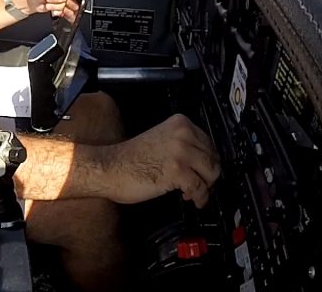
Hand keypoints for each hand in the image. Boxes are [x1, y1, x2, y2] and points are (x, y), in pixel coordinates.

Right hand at [102, 114, 220, 207]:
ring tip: (193, 192)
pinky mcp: (178, 172)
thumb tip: (201, 161)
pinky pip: (201, 188)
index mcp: (180, 123)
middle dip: (208, 175)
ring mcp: (181, 152)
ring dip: (206, 187)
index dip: (206, 161)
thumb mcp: (159, 139)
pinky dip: (199, 197)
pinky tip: (190, 199)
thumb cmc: (128, 158)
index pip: (209, 143)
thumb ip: (180, 144)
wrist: (108, 167)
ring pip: (212, 173)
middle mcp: (183, 134)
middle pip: (214, 158)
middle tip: (199, 184)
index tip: (202, 171)